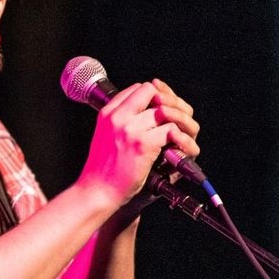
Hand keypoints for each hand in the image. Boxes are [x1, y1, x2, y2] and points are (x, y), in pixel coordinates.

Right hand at [77, 79, 199, 207]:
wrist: (97, 190)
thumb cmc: (102, 169)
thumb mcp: (105, 136)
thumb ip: (121, 121)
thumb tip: (147, 113)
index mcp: (108, 113)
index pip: (138, 88)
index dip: (154, 95)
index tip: (161, 110)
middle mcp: (118, 117)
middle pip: (153, 92)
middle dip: (169, 103)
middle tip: (176, 119)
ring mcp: (130, 129)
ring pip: (166, 110)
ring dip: (179, 121)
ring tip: (181, 134)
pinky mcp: (143, 144)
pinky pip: (171, 130)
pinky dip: (180, 139)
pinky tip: (179, 148)